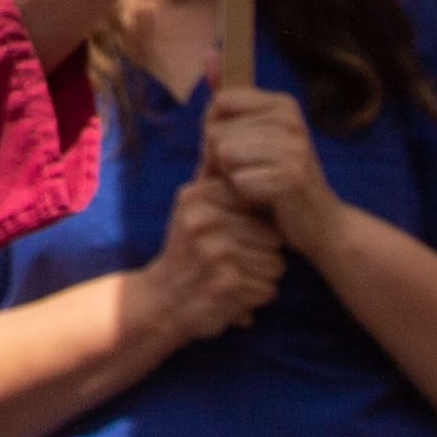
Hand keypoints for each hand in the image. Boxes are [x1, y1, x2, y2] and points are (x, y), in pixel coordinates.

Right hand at [137, 173, 286, 342]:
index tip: (238, 235)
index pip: (259, 204)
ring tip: (236, 275)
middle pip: (274, 235)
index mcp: (198, 196)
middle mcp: (203, 221)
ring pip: (276, 264)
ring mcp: (213, 254)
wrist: (160, 300)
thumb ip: (218, 179)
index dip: (258, 223)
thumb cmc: (188, 250)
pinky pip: (268, 290)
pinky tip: (234, 293)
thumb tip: (242, 136)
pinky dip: (257, 296)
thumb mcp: (193, 208)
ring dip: (263, 276)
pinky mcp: (224, 285)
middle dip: (264, 252)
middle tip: (236, 260)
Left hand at [199, 81, 345, 257]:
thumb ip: (229, 96)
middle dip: (221, 160)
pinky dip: (244, 196)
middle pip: (216, 131)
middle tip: (251, 174)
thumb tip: (208, 51)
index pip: (219, 103)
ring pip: (224, 155)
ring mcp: (294, 148)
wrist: (321, 224)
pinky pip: (238, 181)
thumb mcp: (254, 134)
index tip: (238, 149)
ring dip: (232, 178)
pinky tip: (264, 201)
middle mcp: (291, 120)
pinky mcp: (290, 178)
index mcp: (282, 104)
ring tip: (257, 185)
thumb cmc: (277, 177)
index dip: (216, 131)